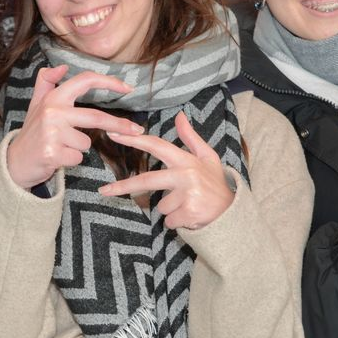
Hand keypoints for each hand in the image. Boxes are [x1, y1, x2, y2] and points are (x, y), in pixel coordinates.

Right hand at [2, 66, 143, 189]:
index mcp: (54, 98)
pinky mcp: (52, 153)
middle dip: (120, 125)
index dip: (109, 82)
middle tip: (137, 130)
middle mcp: (53, 112)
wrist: (14, 162)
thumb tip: (60, 67)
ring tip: (61, 147)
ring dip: (79, 148)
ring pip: (87, 143)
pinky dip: (72, 160)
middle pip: (96, 117)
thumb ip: (46, 82)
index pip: (85, 81)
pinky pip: (78, 157)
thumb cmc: (31, 133)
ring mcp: (52, 133)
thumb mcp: (35, 104)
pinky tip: (57, 158)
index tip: (127, 87)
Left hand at [100, 112, 236, 230]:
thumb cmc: (216, 183)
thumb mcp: (207, 157)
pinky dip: (177, 222)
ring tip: (188, 205)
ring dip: (170, 209)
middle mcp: (185, 175)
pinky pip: (169, 221)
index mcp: (187, 160)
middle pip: (147, 180)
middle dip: (123, 186)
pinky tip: (191, 216)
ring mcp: (187, 195)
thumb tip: (180, 115)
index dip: (134, 140)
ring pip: (160, 206)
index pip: (156, 146)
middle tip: (104, 190)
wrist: (233, 213)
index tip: (113, 135)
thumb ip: (190, 137)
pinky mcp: (188, 213)